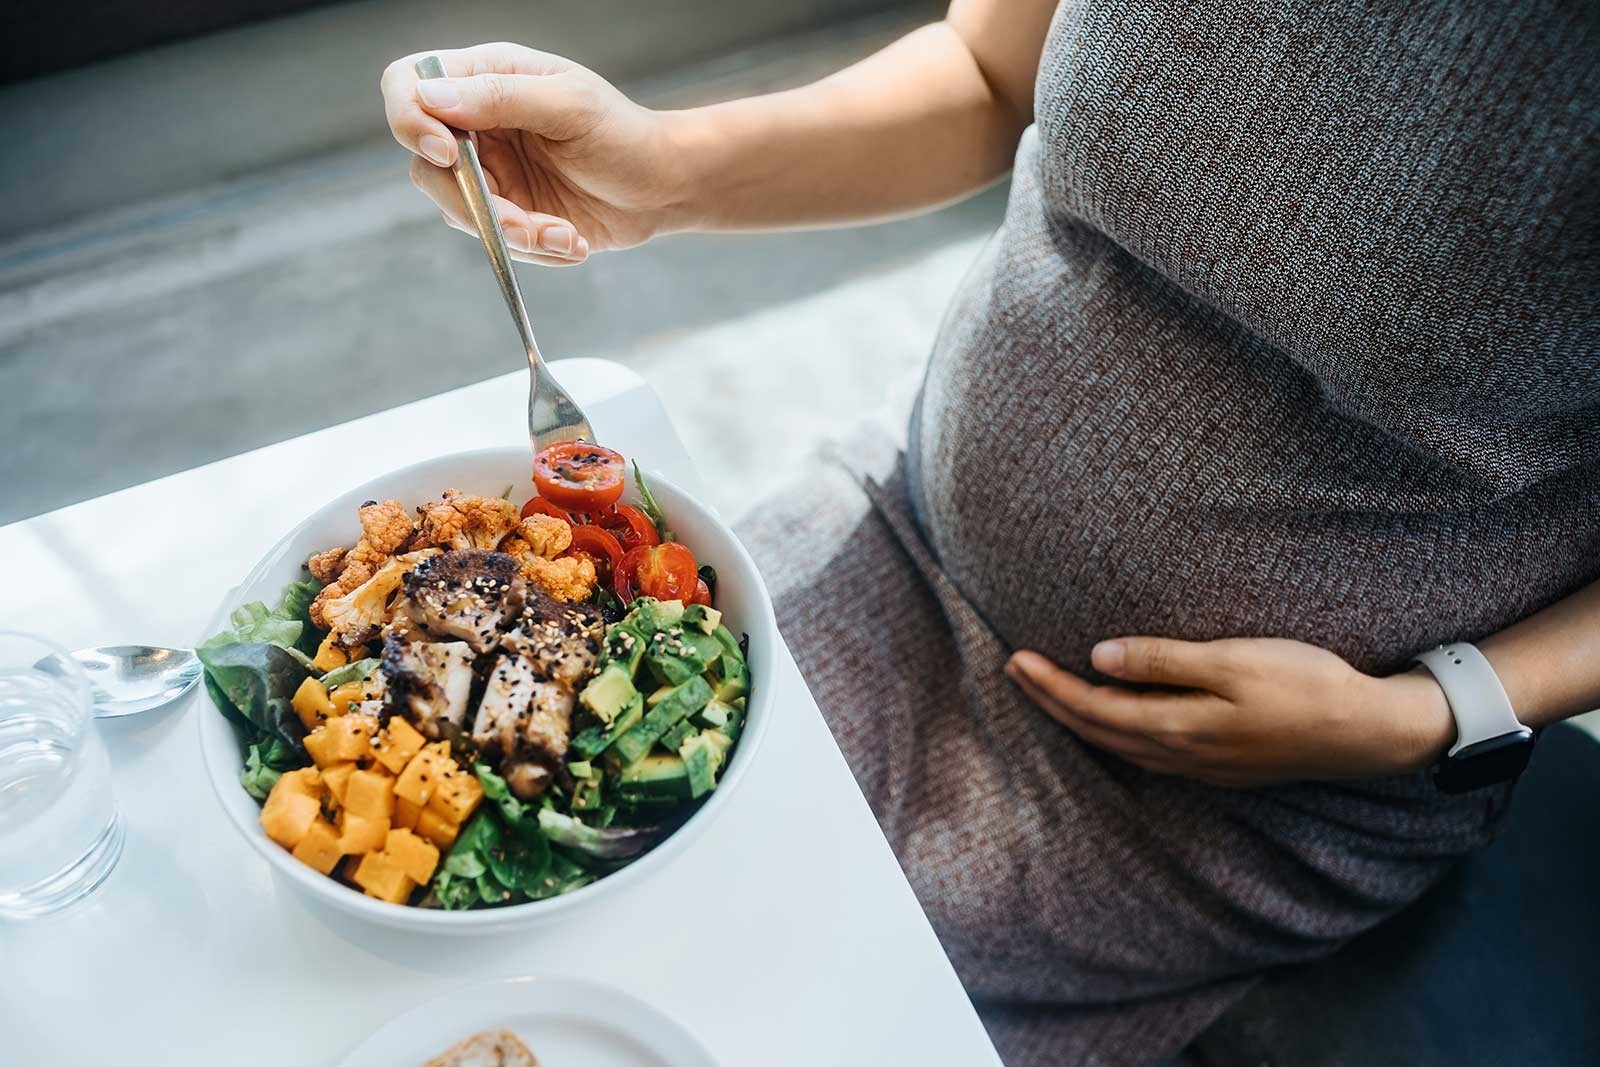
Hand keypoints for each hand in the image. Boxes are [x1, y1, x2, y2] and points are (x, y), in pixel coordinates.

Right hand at [381, 43, 685, 265]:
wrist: (663, 187)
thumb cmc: (624, 134)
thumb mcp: (569, 105)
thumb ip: (501, 97)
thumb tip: (431, 97)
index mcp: (486, 77)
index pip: (409, 85)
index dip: (409, 118)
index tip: (446, 152)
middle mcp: (478, 123)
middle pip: (424, 162)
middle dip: (472, 201)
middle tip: (520, 222)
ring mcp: (489, 172)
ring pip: (457, 209)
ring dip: (511, 232)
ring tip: (562, 234)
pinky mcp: (507, 213)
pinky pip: (495, 241)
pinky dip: (534, 248)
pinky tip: (573, 240)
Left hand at [1005, 636, 1456, 786]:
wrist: (1366, 732)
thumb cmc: (1303, 684)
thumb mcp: (1232, 661)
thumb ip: (1164, 661)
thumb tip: (1098, 659)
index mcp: (1177, 728)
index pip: (1092, 709)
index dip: (1049, 687)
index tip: (1015, 660)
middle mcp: (1180, 755)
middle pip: (1097, 731)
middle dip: (1051, 701)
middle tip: (1015, 670)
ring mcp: (1200, 766)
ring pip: (1120, 746)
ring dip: (1079, 719)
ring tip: (1050, 692)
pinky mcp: (1219, 766)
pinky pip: (1146, 753)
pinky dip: (1115, 733)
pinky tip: (1114, 718)